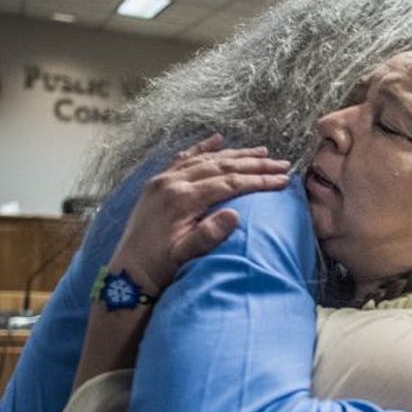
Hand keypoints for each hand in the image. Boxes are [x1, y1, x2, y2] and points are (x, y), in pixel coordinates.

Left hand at [111, 134, 290, 292]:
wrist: (128, 272)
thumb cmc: (160, 266)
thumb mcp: (185, 254)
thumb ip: (209, 234)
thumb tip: (235, 215)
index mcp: (182, 199)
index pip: (229, 183)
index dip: (259, 181)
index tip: (282, 180)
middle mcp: (172, 182)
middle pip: (222, 166)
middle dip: (255, 164)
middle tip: (281, 163)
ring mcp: (163, 180)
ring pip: (206, 159)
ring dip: (236, 154)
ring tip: (261, 151)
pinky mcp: (157, 183)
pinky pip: (183, 159)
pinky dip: (202, 148)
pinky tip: (217, 140)